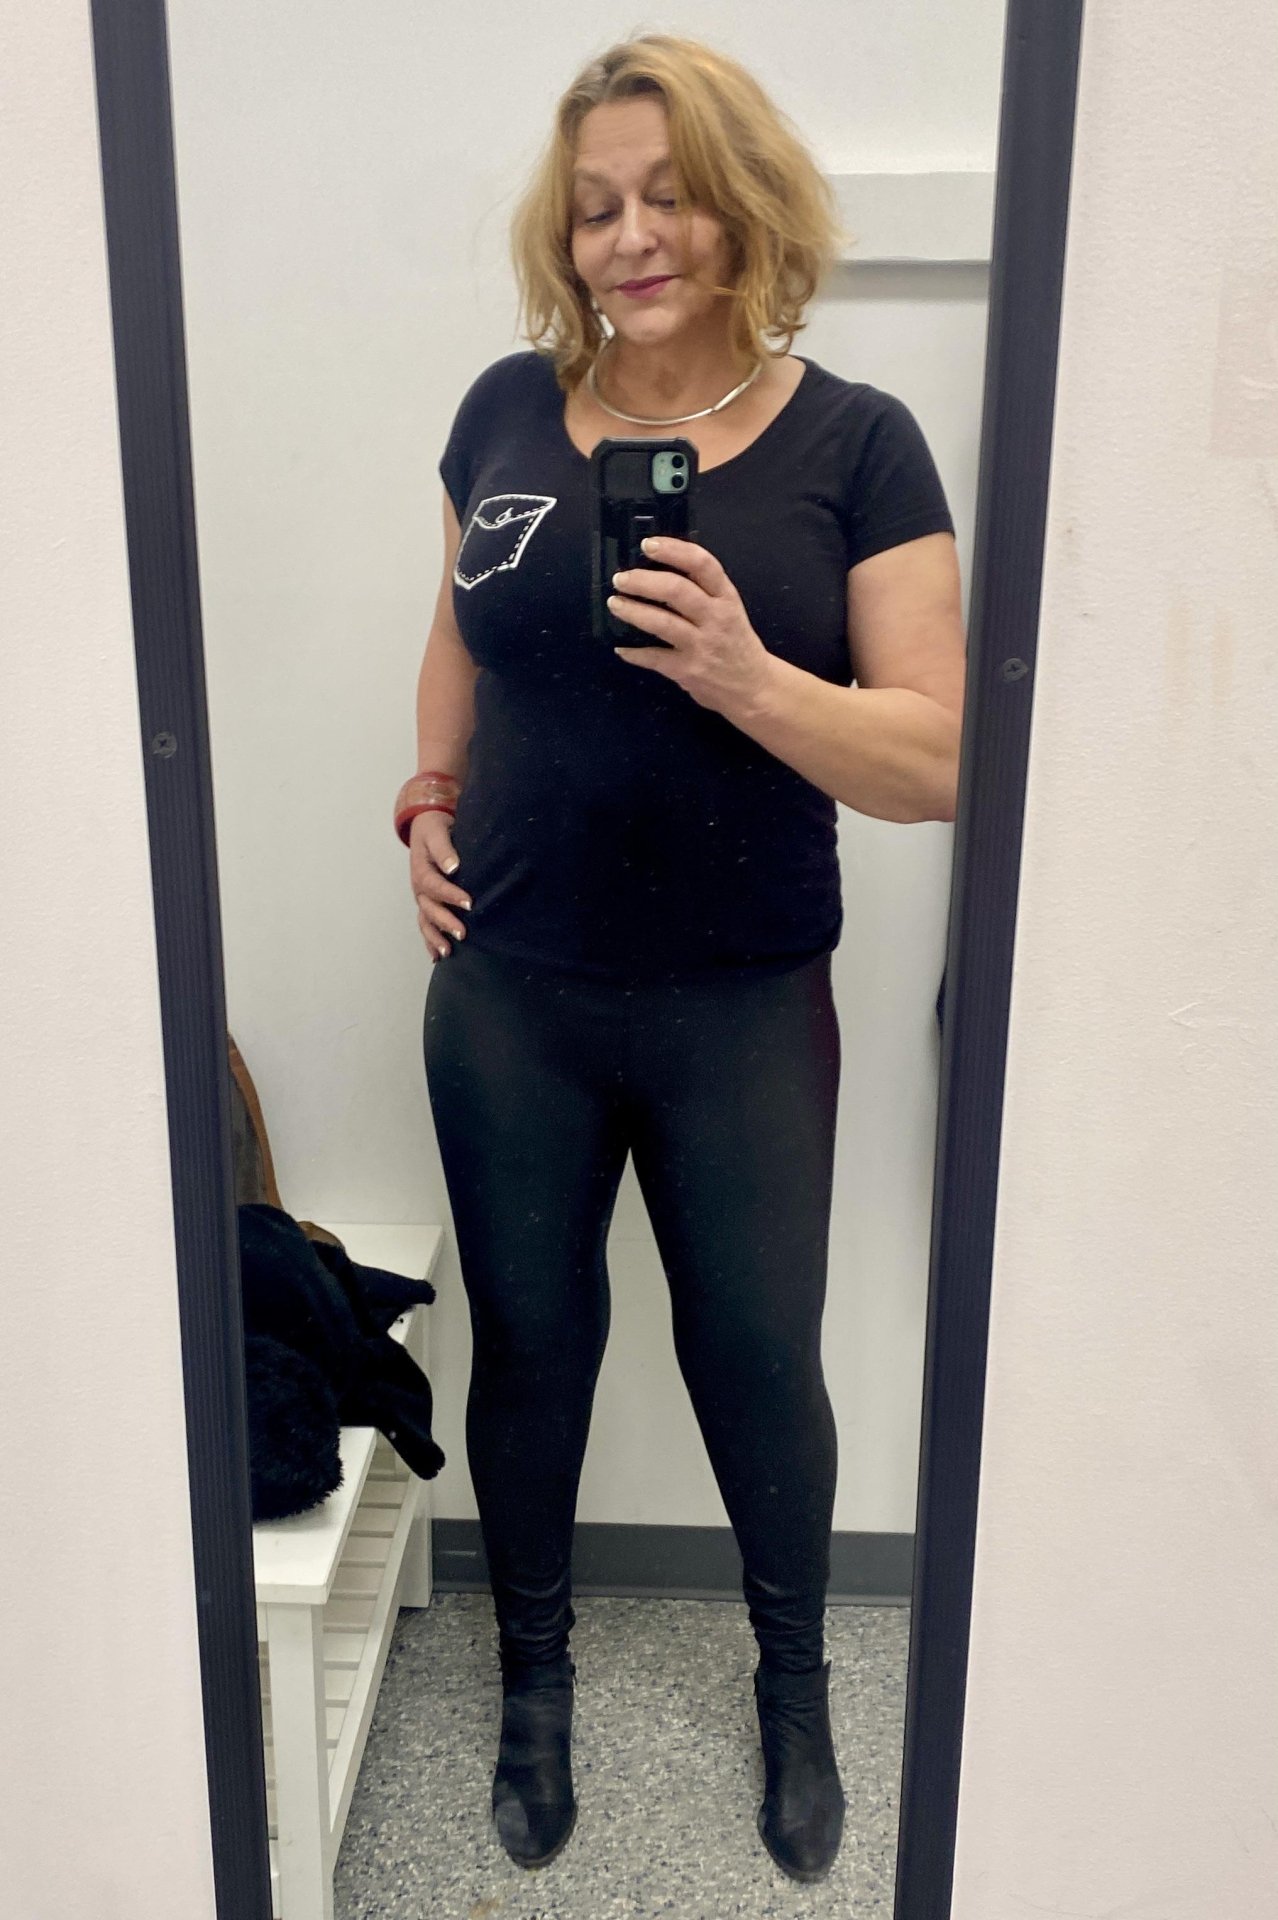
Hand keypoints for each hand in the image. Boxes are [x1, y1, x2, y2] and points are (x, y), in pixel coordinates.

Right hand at [408, 811, 470, 960]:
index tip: (469, 903)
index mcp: (421, 870)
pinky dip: (429, 941)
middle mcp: (419, 887)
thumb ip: (444, 849)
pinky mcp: (426, 903)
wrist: (425, 827)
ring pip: (425, 921)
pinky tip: (437, 956)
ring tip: (448, 952)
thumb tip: (453, 867)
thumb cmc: (434, 828)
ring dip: (435, 937)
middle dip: (445, 922)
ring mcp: (421, 897)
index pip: (435, 886)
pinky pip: (425, 924)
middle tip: (462, 934)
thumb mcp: (436, 831)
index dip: (451, 896)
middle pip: (430, 909)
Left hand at [608, 536, 774, 717]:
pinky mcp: (688, 671)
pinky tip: (621, 648)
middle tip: (621, 579)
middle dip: (643, 581)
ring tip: (614, 603)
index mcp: (726, 598)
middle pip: (676, 590)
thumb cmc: (736, 644)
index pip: (702, 564)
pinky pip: (654, 658)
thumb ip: (703, 593)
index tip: (648, 545)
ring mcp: (702, 646)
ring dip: (633, 611)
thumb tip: (658, 572)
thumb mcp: (729, 611)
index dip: (673, 550)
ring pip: (661, 623)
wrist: (754, 688)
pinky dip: (634, 653)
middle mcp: (716, 618)